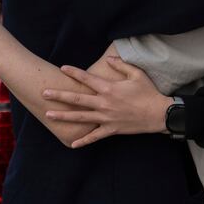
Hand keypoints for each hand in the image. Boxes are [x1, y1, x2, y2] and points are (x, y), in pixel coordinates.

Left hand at [42, 56, 171, 148]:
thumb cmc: (148, 92)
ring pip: (81, 117)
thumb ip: (121, 65)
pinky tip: (72, 144)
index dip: (74, 73)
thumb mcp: (137, 74)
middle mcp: (104, 103)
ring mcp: (106, 118)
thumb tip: (108, 59)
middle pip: (77, 99)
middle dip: (59, 96)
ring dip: (64, 116)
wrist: (158, 114)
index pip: (87, 78)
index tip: (62, 69)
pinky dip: (83, 141)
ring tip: (49, 115)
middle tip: (44, 93)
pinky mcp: (111, 129)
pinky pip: (95, 136)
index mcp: (109, 88)